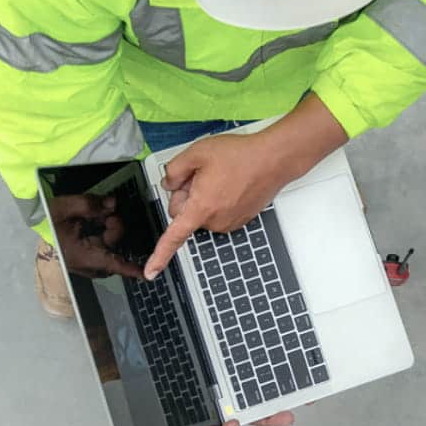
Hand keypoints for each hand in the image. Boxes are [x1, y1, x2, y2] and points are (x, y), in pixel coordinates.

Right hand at [46, 194, 142, 279]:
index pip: (112, 263)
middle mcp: (85, 262)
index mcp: (81, 255)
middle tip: (102, 214)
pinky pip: (103, 244)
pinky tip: (90, 220)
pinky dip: (100, 230)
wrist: (34, 223)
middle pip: (114, 250)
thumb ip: (90, 204)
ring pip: (109, 245)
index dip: (131, 269)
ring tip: (92, 215)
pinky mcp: (86, 256)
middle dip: (113, 230)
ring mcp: (86, 260)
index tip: (146, 275)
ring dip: (106, 228)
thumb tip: (112, 203)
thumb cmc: (46, 219)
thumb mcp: (64, 207)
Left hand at [140, 133, 295, 275]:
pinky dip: (217, 199)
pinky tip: (228, 182)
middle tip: (201, 174)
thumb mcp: (197, 153)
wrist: (274, 160)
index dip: (159, 256)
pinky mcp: (239, 220)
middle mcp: (215, 221)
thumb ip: (173, 170)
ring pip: (201, 212)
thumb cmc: (241, 156)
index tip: (151, 272)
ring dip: (203, 196)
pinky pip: (217, 212)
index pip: (174, 237)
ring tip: (220, 176)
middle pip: (184, 214)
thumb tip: (168, 184)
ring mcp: (229, 222)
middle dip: (186, 196)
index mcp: (201, 208)